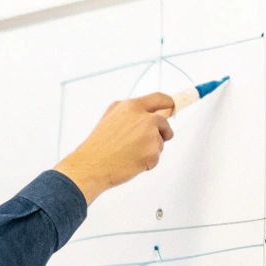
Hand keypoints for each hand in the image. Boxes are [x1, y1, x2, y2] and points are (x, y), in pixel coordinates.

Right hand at [53, 92, 175, 204]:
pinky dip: (147, 162)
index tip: (173, 107)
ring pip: (160, 141)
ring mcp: (150, 135)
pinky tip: (131, 161)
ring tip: (129, 152)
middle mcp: (144, 119)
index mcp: (132, 107)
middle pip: (164, 123)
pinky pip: (156, 157)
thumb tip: (147, 111)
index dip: (169, 104)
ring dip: (150, 148)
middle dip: (160, 132)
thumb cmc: (98, 145)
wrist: (91, 165)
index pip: (161, 99)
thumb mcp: (110, 117)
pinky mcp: (152, 152)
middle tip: (146, 142)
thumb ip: (130, 111)